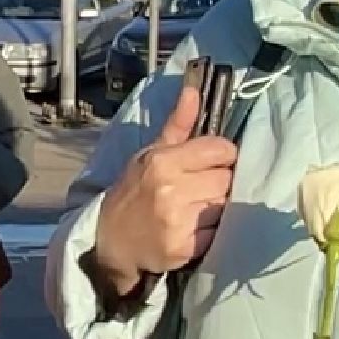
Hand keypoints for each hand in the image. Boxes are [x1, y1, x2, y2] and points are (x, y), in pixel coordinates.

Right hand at [93, 84, 238, 294]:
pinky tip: (196, 228)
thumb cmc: (134, 192)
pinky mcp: (186, 248)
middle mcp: (171, 190)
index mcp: (163, 162)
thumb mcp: (149, 154)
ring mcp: (179, 222)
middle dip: (219, 181)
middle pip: (226, 178)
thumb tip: (194, 90)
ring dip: (218, 205)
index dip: (222, 154)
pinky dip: (213, 231)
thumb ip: (177, 124)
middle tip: (201, 187)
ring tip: (198, 207)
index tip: (213, 161)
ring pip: (225, 204)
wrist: (112, 242)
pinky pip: (219, 232)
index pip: (219, 149)